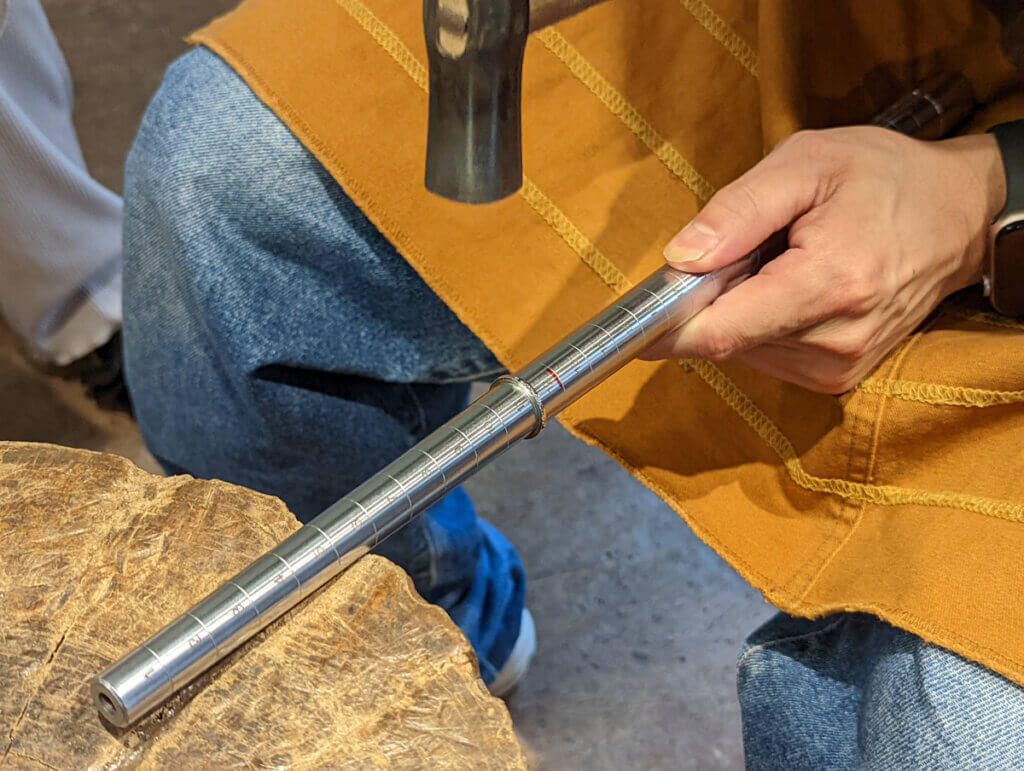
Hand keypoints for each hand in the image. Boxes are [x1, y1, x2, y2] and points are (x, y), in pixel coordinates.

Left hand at [642, 127, 1005, 392]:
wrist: (960, 216)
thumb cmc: (885, 179)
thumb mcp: (808, 163)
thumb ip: (739, 210)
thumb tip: (680, 258)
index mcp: (830, 283)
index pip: (722, 331)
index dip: (668, 329)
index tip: (636, 321)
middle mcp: (836, 339)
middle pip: (727, 339)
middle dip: (713, 299)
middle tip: (742, 249)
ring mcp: (840, 366)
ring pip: (743, 350)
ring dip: (741, 309)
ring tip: (782, 262)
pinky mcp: (839, 376)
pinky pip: (768, 355)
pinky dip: (763, 323)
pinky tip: (793, 287)